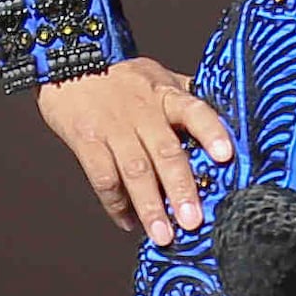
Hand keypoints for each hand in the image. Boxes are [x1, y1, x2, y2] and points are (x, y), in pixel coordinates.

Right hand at [35, 54, 234, 239]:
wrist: (69, 60)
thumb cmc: (122, 76)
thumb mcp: (159, 78)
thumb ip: (187, 99)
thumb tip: (227, 122)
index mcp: (165, 96)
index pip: (195, 111)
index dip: (212, 132)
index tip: (226, 156)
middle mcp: (142, 112)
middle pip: (165, 152)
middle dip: (180, 189)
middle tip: (193, 221)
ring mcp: (113, 128)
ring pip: (135, 170)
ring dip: (149, 206)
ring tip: (162, 235)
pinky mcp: (87, 141)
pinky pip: (103, 177)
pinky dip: (116, 204)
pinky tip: (128, 223)